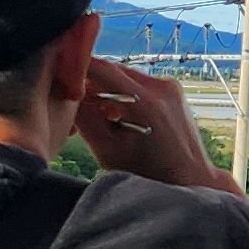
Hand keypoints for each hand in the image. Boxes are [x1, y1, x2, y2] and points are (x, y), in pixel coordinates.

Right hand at [74, 57, 241, 195]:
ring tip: (96, 115)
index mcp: (146, 103)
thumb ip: (85, 120)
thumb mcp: (108, 151)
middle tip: (73, 105)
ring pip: (126, 76)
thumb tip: (69, 95)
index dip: (78, 69)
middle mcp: (162, 87)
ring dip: (106, 89)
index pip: (104, 69)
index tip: (60, 76)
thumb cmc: (147, 174)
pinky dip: (122, 94)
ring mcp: (171, 86)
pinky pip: (139, 83)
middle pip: (114, 70)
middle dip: (90, 83)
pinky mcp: (173, 90)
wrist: (189, 179)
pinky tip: (115, 116)